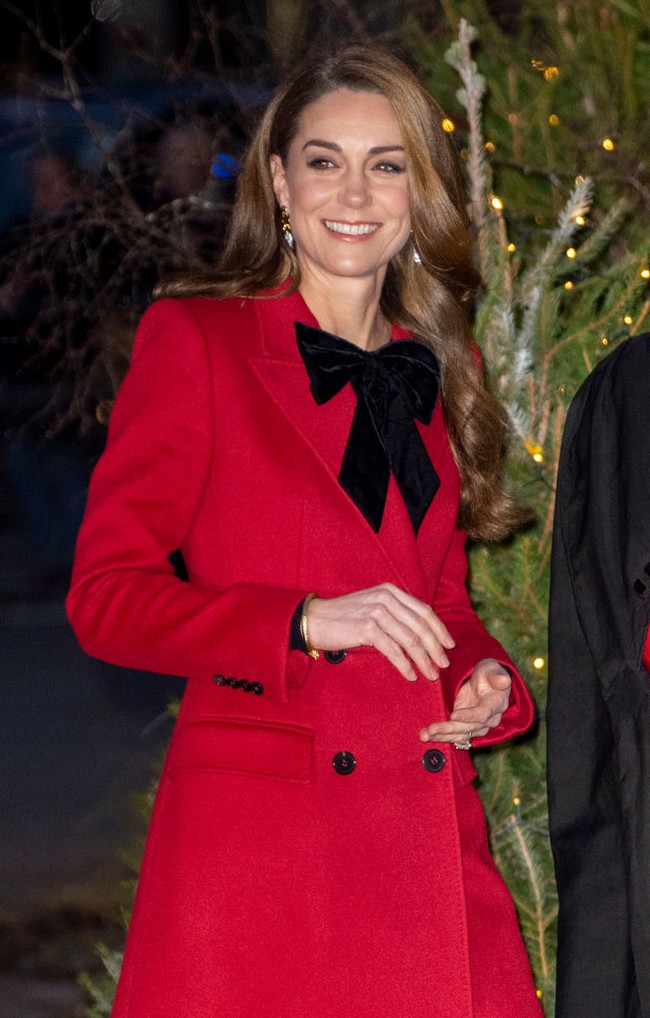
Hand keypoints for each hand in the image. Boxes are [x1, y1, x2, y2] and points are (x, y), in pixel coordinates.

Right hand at [307, 583, 454, 681]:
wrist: (314, 620)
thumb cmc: (344, 618)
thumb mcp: (373, 608)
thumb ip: (395, 614)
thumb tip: (420, 635)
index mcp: (390, 591)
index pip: (424, 610)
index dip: (439, 629)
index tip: (449, 645)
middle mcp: (386, 598)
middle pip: (421, 626)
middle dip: (435, 647)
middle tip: (444, 664)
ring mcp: (377, 612)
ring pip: (410, 640)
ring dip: (423, 660)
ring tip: (431, 674)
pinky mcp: (367, 629)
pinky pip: (394, 650)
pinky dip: (405, 665)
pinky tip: (410, 675)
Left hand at [418, 658, 511, 741]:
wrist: (486, 682)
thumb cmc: (489, 673)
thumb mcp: (491, 669)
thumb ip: (496, 676)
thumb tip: (505, 680)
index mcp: (496, 705)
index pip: (483, 714)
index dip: (469, 716)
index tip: (454, 715)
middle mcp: (488, 719)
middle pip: (468, 727)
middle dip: (449, 729)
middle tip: (432, 729)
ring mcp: (476, 725)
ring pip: (460, 734)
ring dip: (442, 736)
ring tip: (424, 735)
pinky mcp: (466, 726)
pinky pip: (454, 735)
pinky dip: (440, 736)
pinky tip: (426, 736)